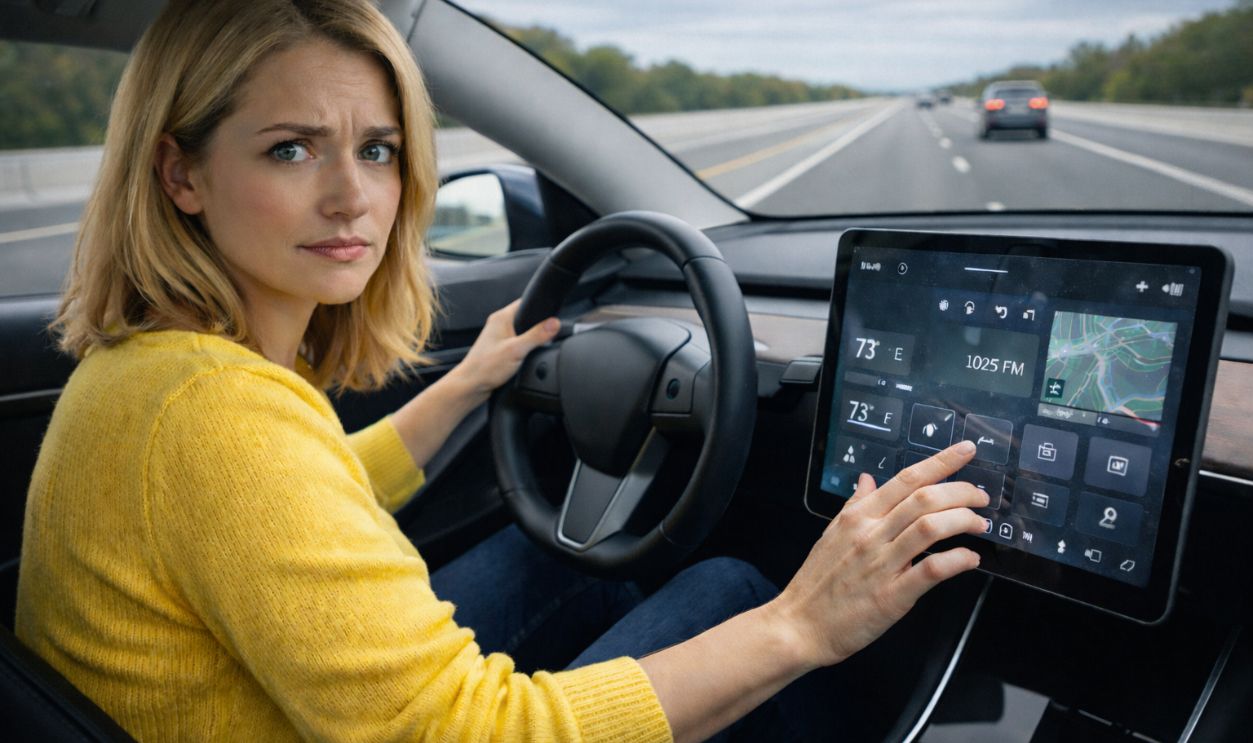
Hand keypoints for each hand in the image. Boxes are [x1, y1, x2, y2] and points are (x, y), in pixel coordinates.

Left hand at [450, 299, 559, 402]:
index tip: (552, 315)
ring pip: (522, 331)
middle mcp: (498, 324)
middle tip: (545, 336)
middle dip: (537, 325)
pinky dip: (524, 348)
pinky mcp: (499, 348)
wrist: (471, 386)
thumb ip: (537, 335)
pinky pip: (517, 342)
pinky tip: (525, 357)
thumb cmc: (485, 367)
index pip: (526, 303)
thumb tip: (554, 323)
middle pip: (526, 317)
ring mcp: (498, 336)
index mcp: (501, 318)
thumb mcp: (517, 350)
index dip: (540, 307)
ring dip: (530, 338)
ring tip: (534, 348)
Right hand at [767, 441, 987, 668]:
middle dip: (962, 491)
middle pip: (924, 499)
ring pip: (930, 528)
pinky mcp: (891, 596)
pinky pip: (930, 570)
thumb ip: (854, 505)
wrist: (799, 625)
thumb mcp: (832, 534)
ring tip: (979, 525)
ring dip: (963, 521)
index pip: (906, 479)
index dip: (941, 462)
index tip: (967, 450)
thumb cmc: (816, 583)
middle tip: (981, 497)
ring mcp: (881, 564)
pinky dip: (956, 560)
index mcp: (858, 517)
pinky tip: (970, 559)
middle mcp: (871, 534)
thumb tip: (867, 479)